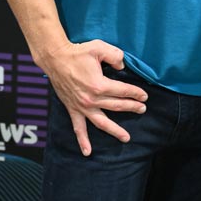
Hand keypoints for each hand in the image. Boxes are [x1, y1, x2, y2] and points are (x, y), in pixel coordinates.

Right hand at [41, 40, 147, 155]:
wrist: (55, 59)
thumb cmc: (77, 52)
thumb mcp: (99, 48)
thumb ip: (115, 55)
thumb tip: (123, 66)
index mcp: (99, 85)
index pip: (123, 91)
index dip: (135, 93)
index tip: (144, 96)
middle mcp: (91, 99)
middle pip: (116, 106)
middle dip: (132, 107)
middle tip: (142, 109)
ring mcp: (82, 106)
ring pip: (102, 122)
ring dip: (115, 130)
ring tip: (126, 137)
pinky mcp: (73, 109)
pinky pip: (78, 128)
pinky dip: (82, 141)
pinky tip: (88, 152)